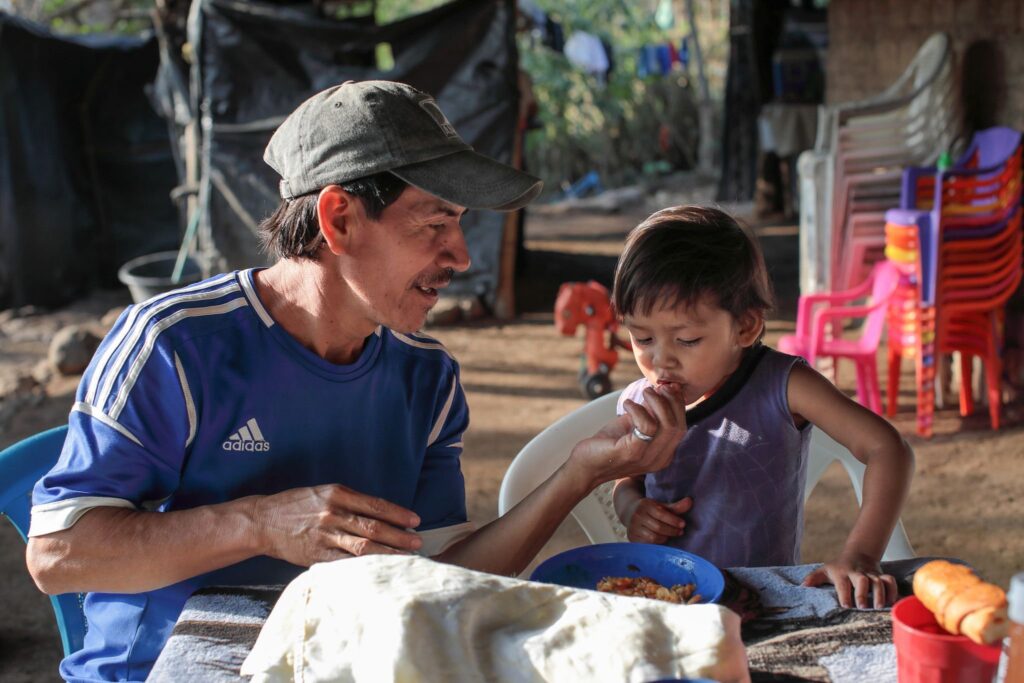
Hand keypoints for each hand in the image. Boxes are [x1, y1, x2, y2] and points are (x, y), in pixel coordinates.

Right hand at [251, 484, 422, 566]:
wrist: (263, 521)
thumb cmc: (297, 506)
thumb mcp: (323, 493)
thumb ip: (349, 501)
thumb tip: (381, 514)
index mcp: (337, 494)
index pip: (375, 505)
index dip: (398, 514)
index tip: (415, 521)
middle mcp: (333, 514)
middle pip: (374, 527)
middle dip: (399, 536)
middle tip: (418, 543)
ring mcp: (325, 536)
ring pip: (363, 547)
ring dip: (388, 553)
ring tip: (406, 558)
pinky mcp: (316, 556)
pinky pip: (345, 563)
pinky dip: (364, 568)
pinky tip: (379, 571)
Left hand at [569, 385, 686, 486]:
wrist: (586, 465)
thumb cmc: (609, 444)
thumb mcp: (634, 425)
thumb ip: (650, 413)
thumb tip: (664, 390)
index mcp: (663, 454)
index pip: (681, 427)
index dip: (677, 404)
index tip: (667, 387)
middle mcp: (659, 459)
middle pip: (678, 426)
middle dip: (670, 402)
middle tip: (654, 389)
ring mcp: (646, 458)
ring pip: (667, 425)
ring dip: (656, 402)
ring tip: (643, 394)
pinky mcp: (632, 453)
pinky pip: (647, 426)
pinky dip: (639, 409)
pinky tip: (628, 405)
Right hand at [624, 496, 691, 543]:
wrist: (629, 511)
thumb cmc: (650, 509)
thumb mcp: (661, 505)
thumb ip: (676, 506)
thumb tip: (690, 501)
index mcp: (645, 505)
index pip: (661, 514)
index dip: (674, 520)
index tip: (683, 524)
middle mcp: (637, 516)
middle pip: (658, 527)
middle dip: (671, 531)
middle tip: (680, 532)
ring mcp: (633, 527)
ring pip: (653, 537)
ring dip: (665, 538)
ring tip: (671, 535)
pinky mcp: (632, 537)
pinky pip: (647, 544)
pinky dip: (657, 543)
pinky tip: (662, 540)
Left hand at [802, 550, 897, 607]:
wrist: (858, 554)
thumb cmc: (838, 568)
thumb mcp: (825, 570)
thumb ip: (814, 578)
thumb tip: (803, 586)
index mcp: (842, 573)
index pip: (842, 583)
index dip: (844, 594)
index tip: (846, 606)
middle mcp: (857, 573)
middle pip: (861, 580)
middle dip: (862, 593)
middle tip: (863, 607)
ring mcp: (871, 574)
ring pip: (878, 581)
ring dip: (880, 594)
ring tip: (879, 607)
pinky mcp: (882, 575)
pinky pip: (891, 581)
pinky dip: (893, 591)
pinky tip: (892, 603)